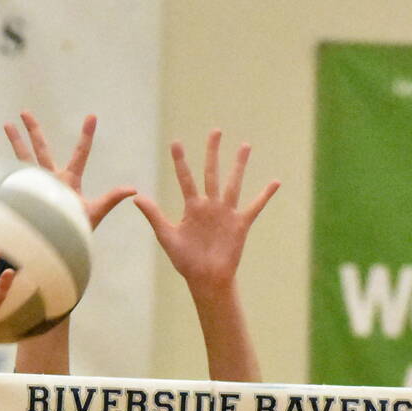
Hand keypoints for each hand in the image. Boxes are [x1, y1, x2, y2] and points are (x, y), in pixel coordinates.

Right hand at [5, 111, 134, 229]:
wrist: (57, 249)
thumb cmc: (77, 232)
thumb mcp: (96, 213)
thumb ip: (111, 199)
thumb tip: (133, 189)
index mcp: (70, 180)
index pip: (80, 153)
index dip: (86, 135)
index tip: (92, 116)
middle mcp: (51, 179)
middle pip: (42, 149)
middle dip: (33, 130)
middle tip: (25, 112)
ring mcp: (36, 186)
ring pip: (24, 160)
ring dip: (15, 142)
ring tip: (7, 124)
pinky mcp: (23, 196)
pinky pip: (13, 181)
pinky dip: (3, 172)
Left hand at [133, 131, 279, 296]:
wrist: (206, 279)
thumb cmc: (186, 261)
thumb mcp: (167, 236)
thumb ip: (154, 216)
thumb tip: (136, 197)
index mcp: (192, 207)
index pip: (185, 178)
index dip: (180, 161)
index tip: (176, 142)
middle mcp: (210, 205)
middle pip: (211, 172)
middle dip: (212, 152)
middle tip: (215, 131)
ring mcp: (226, 213)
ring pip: (233, 183)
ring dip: (239, 165)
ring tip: (245, 145)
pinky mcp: (240, 224)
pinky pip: (255, 207)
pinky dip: (265, 195)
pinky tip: (275, 182)